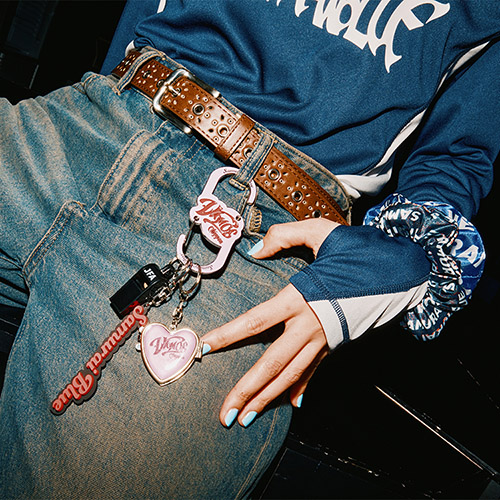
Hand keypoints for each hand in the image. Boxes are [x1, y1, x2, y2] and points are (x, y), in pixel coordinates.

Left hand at [201, 218, 338, 427]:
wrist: (399, 273)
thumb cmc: (358, 251)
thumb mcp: (320, 233)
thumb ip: (284, 236)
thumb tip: (255, 250)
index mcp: (300, 297)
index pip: (256, 320)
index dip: (229, 334)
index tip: (205, 348)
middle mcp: (310, 324)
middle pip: (272, 362)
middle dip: (247, 390)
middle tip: (226, 415)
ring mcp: (323, 339)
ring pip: (291, 374)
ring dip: (268, 399)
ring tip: (246, 419)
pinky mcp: (334, 344)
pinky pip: (314, 370)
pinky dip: (301, 387)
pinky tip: (292, 404)